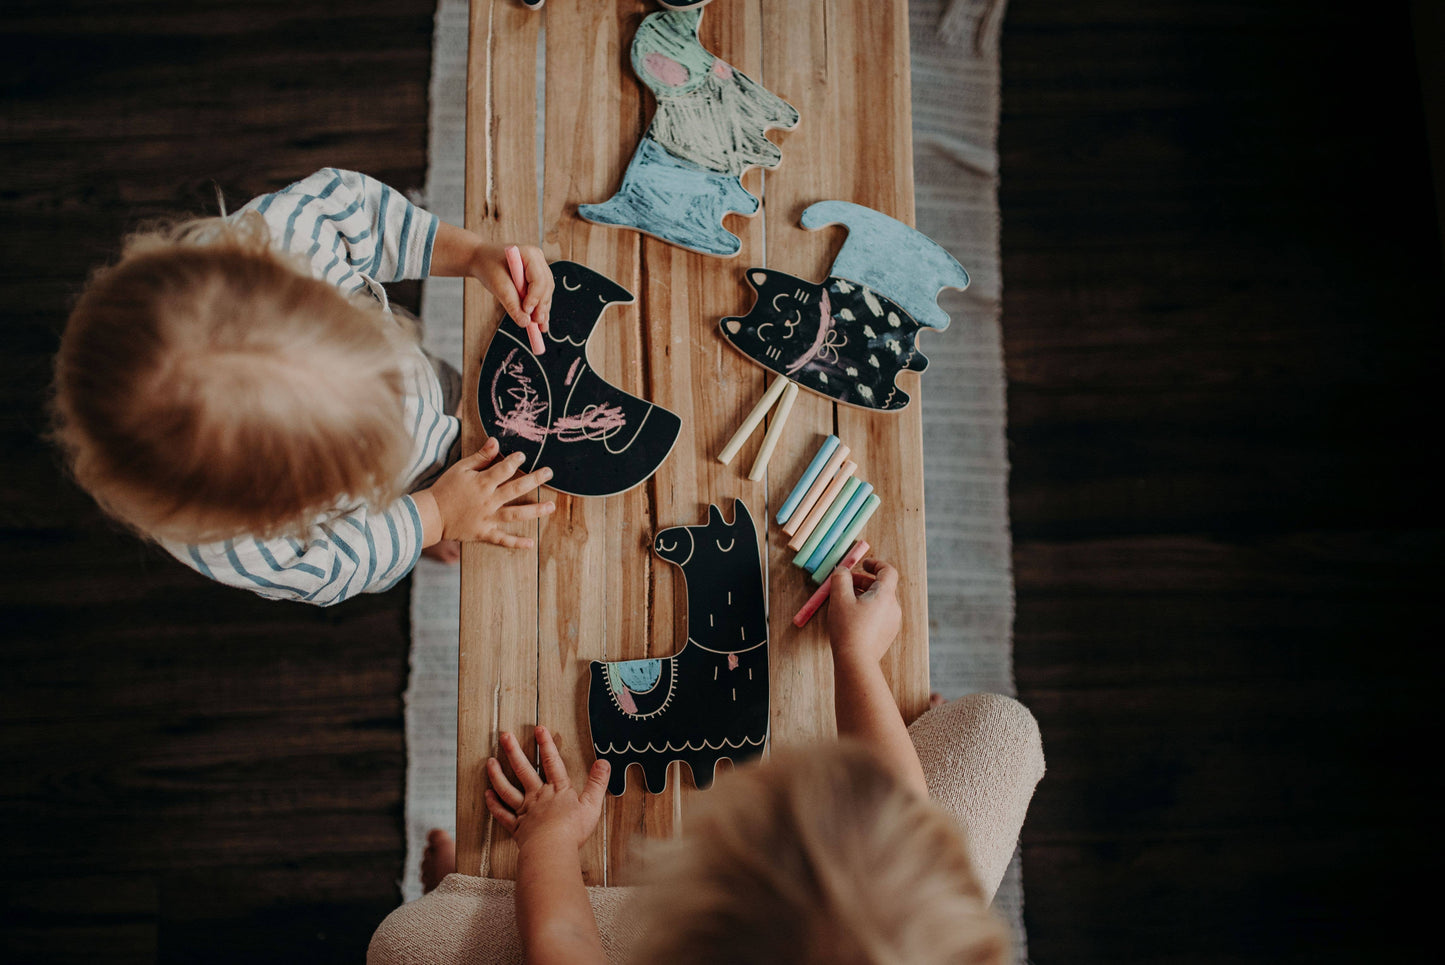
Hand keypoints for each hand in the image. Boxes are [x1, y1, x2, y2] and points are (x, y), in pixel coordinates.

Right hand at [418, 438, 554, 547]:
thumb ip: (480, 457)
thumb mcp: (460, 468)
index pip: (504, 469)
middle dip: (535, 480)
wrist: (431, 514)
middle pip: (516, 489)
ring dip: (535, 511)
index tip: (523, 456)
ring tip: (552, 507)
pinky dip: (516, 543)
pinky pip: (502, 539)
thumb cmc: (445, 488)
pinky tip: (530, 544)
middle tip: (549, 473)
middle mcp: (488, 500)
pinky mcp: (483, 533)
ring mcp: (488, 518)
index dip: (515, 461)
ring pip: (516, 514)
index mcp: (482, 483)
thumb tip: (495, 441)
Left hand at [469, 242, 553, 331]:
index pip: (539, 279)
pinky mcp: (536, 279)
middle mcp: (538, 260)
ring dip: (543, 310)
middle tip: (536, 323)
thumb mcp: (497, 284)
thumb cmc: (487, 266)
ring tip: (539, 327)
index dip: (535, 297)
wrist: (481, 259)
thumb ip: (511, 303)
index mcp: (530, 254)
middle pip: (546, 287)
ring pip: (546, 293)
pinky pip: (541, 296)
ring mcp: (539, 269)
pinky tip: (540, 324)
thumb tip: (525, 322)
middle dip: (541, 306)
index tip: (527, 311)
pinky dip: (540, 309)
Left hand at [484, 726, 609, 851]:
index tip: (539, 729)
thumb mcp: (591, 805)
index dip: (546, 744)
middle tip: (505, 736)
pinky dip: (493, 804)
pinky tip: (487, 794)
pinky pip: (502, 814)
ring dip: (498, 775)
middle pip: (524, 770)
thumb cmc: (572, 831)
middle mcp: (538, 796)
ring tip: (490, 761)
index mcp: (557, 791)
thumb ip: (597, 783)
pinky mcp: (516, 827)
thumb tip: (603, 763)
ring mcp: (525, 811)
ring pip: (508, 789)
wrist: (551, 850)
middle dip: (514, 751)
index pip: (552, 762)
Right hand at [826, 558, 901, 667]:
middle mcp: (893, 608)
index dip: (876, 564)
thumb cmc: (848, 629)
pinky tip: (851, 619)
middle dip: (863, 582)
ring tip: (845, 603)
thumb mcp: (839, 598)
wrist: (857, 661)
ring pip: (879, 602)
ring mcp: (892, 623)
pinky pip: (879, 615)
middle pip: (882, 587)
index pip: (888, 571)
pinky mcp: (887, 635)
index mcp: (885, 596)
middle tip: (845, 585)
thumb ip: (840, 578)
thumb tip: (842, 570)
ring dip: (864, 596)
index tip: (863, 564)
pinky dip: (867, 610)